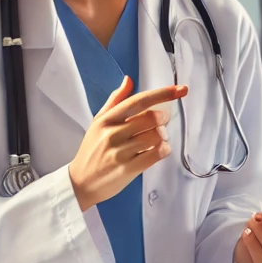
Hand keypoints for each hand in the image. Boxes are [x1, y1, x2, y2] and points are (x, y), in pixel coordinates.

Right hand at [69, 77, 187, 210]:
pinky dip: (164, 149)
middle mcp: (112, 133)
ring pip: (157, 135)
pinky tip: (158, 150)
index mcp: (107, 119)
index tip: (180, 90)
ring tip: (156, 140)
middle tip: (160, 124)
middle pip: (152, 118)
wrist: (81, 182)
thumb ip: (115, 100)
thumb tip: (129, 80)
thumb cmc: (92, 150)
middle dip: (163, 119)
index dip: (163, 94)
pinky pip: (157, 153)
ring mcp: (120, 152)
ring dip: (163, 136)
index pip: (139, 101)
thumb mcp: (98, 122)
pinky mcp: (128, 169)